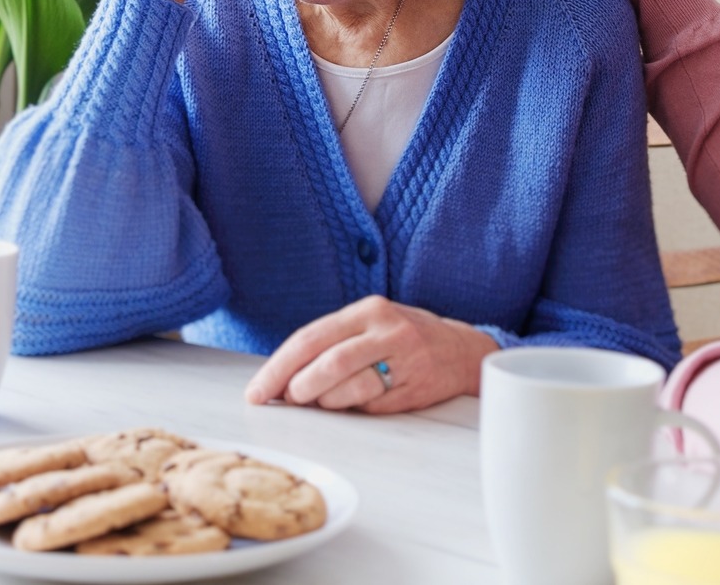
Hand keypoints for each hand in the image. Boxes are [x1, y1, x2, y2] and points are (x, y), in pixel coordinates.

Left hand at [243, 296, 499, 413]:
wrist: (462, 351)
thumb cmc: (403, 338)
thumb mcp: (370, 325)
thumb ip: (331, 343)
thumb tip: (283, 380)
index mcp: (369, 310)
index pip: (311, 338)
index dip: (278, 368)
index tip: (256, 392)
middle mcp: (388, 330)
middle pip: (328, 362)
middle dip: (297, 388)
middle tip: (285, 401)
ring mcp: (405, 360)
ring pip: (349, 388)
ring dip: (324, 402)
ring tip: (321, 402)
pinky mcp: (415, 389)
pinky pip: (371, 406)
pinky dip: (352, 409)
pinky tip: (352, 404)